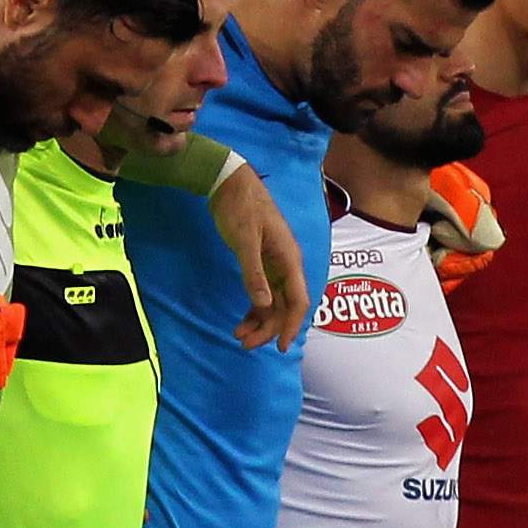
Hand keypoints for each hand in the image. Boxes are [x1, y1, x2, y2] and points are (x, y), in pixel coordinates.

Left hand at [206, 165, 310, 348]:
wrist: (230, 182)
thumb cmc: (240, 207)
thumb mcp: (245, 240)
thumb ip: (254, 272)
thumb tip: (264, 305)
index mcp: (289, 259)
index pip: (298, 300)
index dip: (292, 325)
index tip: (282, 346)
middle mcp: (286, 265)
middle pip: (285, 306)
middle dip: (269, 328)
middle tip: (245, 344)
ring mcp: (274, 264)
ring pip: (274, 302)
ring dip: (260, 321)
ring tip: (239, 336)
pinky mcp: (262, 262)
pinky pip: (264, 293)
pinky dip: (254, 309)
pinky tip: (242, 321)